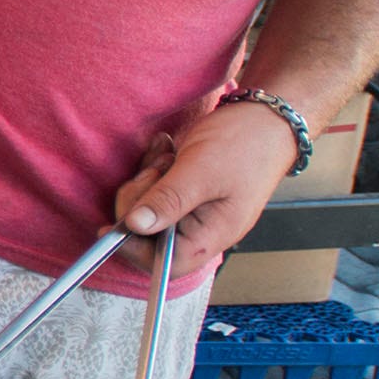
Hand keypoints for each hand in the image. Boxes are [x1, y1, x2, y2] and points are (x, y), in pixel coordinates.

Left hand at [111, 102, 295, 254]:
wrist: (265, 115)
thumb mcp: (201, 171)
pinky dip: (153, 167)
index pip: (166, 263)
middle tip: (157, 171)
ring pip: (146, 207)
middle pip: (148, 234)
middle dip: (140, 200)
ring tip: (169, 156)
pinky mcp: (183, 190)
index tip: (112, 228)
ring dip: (147, 178)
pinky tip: (167, 149)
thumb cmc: (245, 143)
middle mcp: (201, 227)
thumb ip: (168, 200)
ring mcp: (191, 209)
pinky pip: (153, 188)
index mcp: (212, 235)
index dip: (135, 250)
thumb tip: (135, 227)